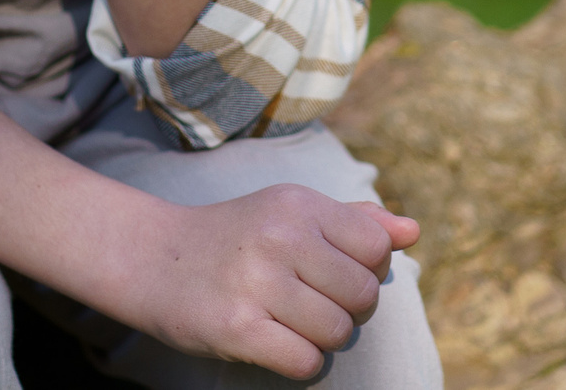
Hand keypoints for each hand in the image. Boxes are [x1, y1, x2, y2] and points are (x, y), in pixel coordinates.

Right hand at [117, 186, 420, 379]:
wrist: (153, 259)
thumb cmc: (235, 237)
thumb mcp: (289, 212)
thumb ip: (354, 221)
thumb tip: (412, 232)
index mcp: (297, 203)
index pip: (376, 248)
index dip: (364, 270)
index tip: (330, 271)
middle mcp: (279, 236)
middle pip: (363, 296)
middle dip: (345, 308)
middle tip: (307, 300)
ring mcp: (256, 283)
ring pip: (338, 333)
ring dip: (320, 338)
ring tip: (288, 320)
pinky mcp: (237, 327)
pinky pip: (306, 362)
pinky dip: (297, 361)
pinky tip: (272, 340)